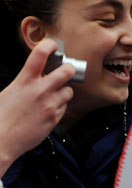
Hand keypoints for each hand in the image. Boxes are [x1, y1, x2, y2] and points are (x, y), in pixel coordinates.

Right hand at [0, 39, 74, 175]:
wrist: (1, 141)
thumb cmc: (1, 117)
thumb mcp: (9, 91)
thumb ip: (25, 81)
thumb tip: (36, 74)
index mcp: (24, 81)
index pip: (40, 54)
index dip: (48, 45)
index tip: (52, 45)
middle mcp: (40, 90)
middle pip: (66, 71)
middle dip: (69, 69)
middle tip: (66, 70)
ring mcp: (49, 104)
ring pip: (68, 91)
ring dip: (63, 92)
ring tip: (52, 97)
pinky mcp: (55, 118)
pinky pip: (64, 107)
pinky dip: (59, 107)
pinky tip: (47, 111)